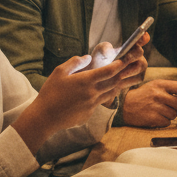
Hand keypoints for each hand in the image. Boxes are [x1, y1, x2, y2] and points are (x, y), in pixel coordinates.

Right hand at [13, 49, 145, 153]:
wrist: (44, 118)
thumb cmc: (50, 93)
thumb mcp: (59, 72)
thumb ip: (75, 62)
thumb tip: (87, 58)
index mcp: (86, 81)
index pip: (109, 71)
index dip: (120, 64)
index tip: (126, 58)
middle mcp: (92, 93)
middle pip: (114, 82)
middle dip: (124, 73)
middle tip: (131, 67)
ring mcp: (92, 105)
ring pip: (110, 93)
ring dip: (116, 85)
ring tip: (120, 78)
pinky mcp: (89, 114)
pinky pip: (100, 102)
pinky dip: (103, 95)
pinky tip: (100, 92)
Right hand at [121, 79, 176, 126]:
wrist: (125, 106)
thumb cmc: (143, 95)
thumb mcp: (155, 85)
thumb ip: (171, 87)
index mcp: (160, 84)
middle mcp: (158, 95)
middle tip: (170, 105)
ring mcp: (155, 107)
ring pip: (174, 114)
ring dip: (170, 115)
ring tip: (161, 111)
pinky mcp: (152, 118)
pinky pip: (167, 122)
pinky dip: (164, 121)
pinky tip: (157, 117)